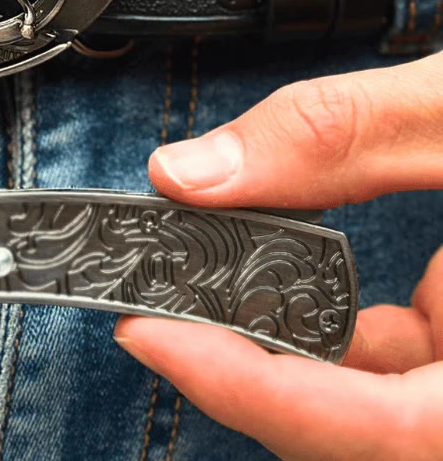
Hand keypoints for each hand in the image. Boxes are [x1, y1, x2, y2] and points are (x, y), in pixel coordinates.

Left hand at [114, 54, 442, 459]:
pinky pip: (413, 377)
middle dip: (257, 377)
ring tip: (212, 292)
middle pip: (371, 434)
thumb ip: (335, 136)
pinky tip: (304, 283)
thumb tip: (193, 171)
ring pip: (388, 412)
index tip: (153, 338)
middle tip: (162, 311)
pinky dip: (348, 337)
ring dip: (295, 355)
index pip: (382, 428)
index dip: (255, 393)